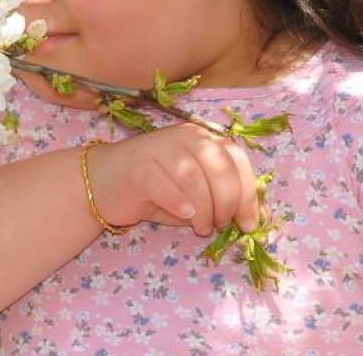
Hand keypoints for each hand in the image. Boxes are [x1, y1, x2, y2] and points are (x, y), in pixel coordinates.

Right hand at [85, 124, 259, 236]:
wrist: (106, 183)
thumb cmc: (157, 191)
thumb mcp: (197, 196)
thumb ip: (223, 200)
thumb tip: (256, 217)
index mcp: (204, 139)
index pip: (237, 160)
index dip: (248, 193)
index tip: (248, 224)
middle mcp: (185, 137)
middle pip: (218, 166)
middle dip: (226, 202)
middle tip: (218, 225)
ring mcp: (159, 148)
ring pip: (192, 176)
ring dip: (203, 208)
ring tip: (200, 226)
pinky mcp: (136, 166)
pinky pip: (162, 182)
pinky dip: (178, 201)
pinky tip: (184, 215)